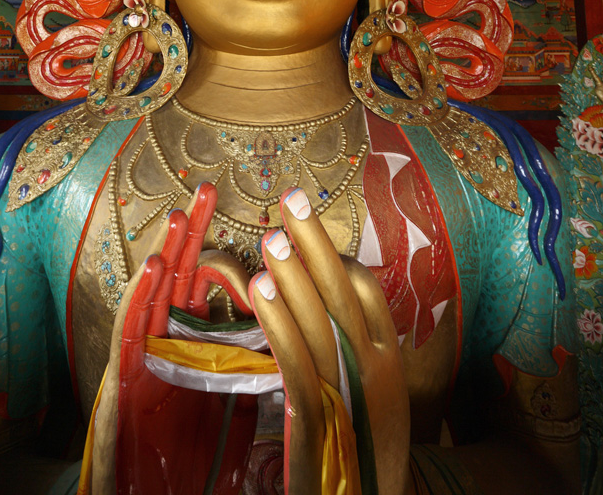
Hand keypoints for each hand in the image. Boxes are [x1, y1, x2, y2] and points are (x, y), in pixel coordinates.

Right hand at [91, 183, 255, 494]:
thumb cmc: (192, 470)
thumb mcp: (232, 412)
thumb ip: (250, 370)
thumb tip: (282, 333)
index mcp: (195, 357)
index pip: (210, 297)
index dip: (228, 259)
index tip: (249, 229)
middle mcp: (164, 353)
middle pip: (179, 284)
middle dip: (191, 237)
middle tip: (207, 191)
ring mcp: (140, 367)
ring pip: (151, 298)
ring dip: (164, 253)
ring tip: (181, 215)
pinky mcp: (119, 389)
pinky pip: (130, 336)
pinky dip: (139, 298)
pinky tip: (157, 267)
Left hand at [249, 187, 411, 494]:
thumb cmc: (367, 452)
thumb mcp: (373, 397)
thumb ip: (356, 352)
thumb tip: (324, 305)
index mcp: (389, 360)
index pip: (367, 292)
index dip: (337, 254)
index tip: (309, 227)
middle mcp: (376, 370)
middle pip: (343, 291)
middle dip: (316, 242)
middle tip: (292, 198)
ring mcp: (350, 394)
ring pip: (319, 320)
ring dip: (293, 274)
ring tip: (271, 236)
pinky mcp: (318, 421)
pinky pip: (297, 362)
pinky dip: (280, 323)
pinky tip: (260, 291)